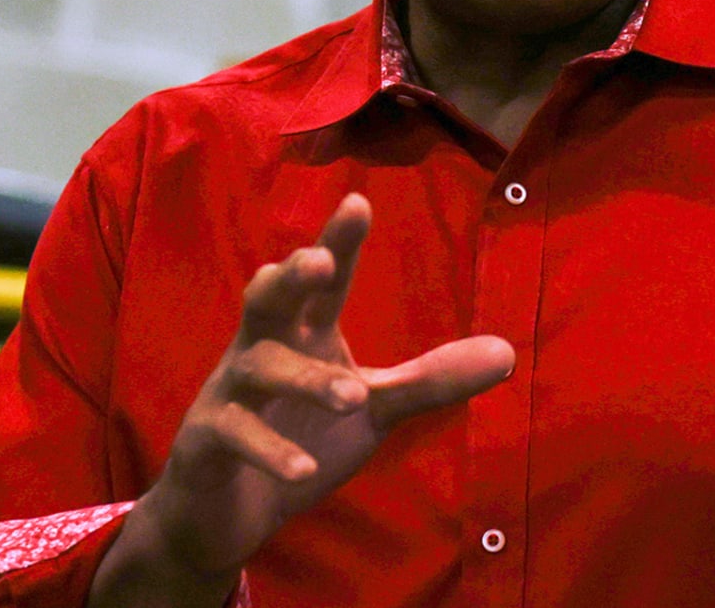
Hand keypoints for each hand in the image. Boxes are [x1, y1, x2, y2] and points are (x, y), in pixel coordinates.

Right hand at [88, 194, 514, 604]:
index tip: (358, 202)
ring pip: (260, 367)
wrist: (226, 512)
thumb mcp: (373, 408)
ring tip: (352, 395)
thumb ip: (430, 380)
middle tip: (316, 261)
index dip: (338, 243)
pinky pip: (235, 433)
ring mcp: (229, 391)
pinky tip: (304, 468)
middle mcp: (261, 349)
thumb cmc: (300, 438)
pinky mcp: (207, 438)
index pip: (323, 282)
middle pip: (268, 298)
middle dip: (289, 276)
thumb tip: (507, 351)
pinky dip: (269, 449)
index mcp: (302, 333)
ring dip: (305, 380)